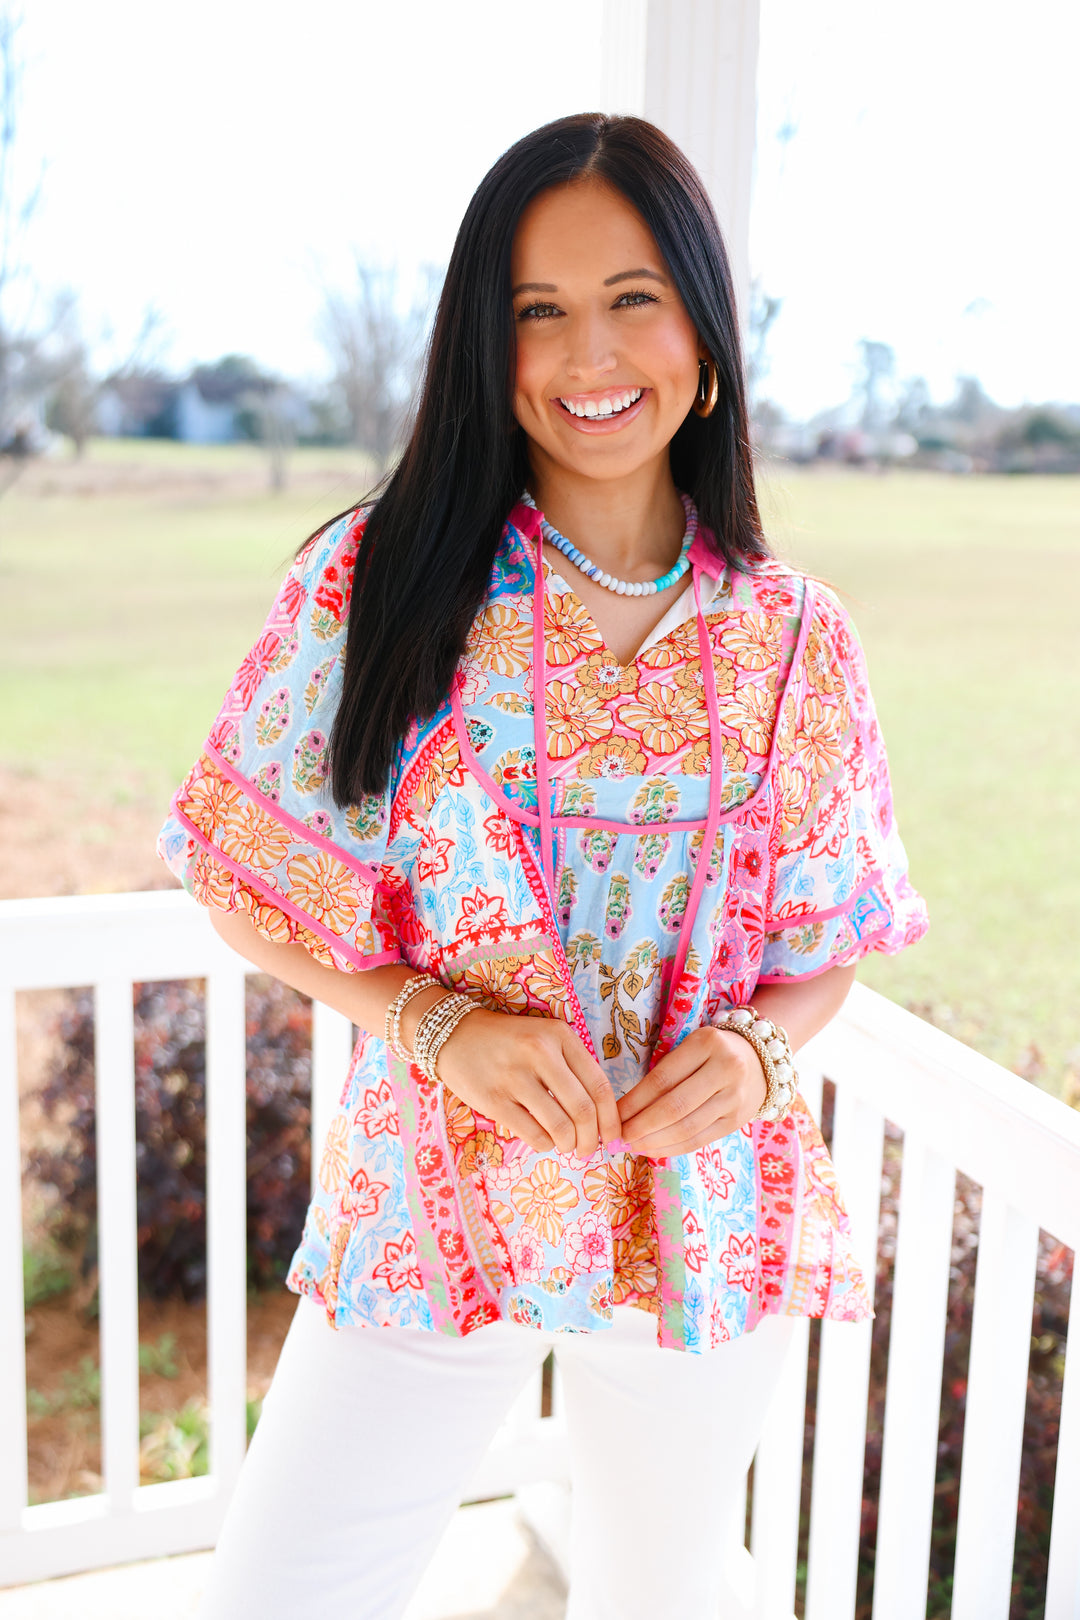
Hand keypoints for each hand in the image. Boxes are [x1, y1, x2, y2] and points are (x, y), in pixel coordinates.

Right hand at [433, 1006, 621, 1159]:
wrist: (454, 1035)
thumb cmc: (508, 1041)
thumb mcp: (545, 1038)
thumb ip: (572, 1067)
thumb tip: (600, 1115)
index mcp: (560, 1036)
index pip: (600, 1086)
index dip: (612, 1119)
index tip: (613, 1136)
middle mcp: (540, 1053)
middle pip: (583, 1111)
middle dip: (592, 1139)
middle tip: (588, 1149)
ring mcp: (515, 1077)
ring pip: (560, 1127)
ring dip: (568, 1145)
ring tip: (566, 1145)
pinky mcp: (494, 1100)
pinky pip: (533, 1135)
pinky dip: (545, 1145)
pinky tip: (543, 1139)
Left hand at [617, 1026, 766, 1157]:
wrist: (761, 1060)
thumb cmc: (712, 1052)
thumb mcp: (691, 1046)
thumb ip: (666, 1069)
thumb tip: (626, 1108)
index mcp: (706, 1043)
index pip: (662, 1079)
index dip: (634, 1101)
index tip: (613, 1114)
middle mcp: (725, 1069)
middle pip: (674, 1107)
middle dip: (641, 1125)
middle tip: (619, 1136)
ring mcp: (735, 1098)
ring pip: (686, 1128)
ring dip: (654, 1141)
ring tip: (633, 1145)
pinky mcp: (737, 1121)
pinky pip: (699, 1140)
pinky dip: (672, 1148)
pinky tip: (653, 1149)